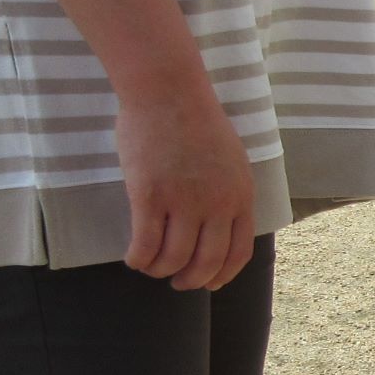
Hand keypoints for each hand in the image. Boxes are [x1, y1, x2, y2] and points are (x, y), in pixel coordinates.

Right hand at [116, 85, 254, 291]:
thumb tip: (219, 225)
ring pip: (173, 259)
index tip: (208, 283)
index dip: (222, 275)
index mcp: (241, 195)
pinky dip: (138, 258)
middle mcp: (216, 203)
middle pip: (207, 262)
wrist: (168, 91)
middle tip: (175, 282)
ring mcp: (184, 200)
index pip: (239, 252)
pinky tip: (133, 257)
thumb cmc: (196, 121)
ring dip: (160, 270)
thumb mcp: (231, 161)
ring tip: (149, 266)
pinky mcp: (150, 195)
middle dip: (190, 280)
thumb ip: (229, 193)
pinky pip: (145, 244)